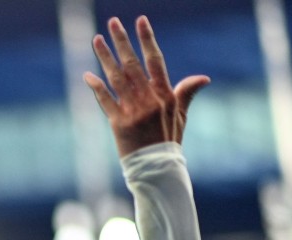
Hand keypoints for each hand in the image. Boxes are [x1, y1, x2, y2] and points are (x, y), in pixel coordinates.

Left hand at [84, 16, 209, 156]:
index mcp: (165, 94)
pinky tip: (88, 74)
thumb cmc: (168, 141)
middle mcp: (149, 99)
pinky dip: (96, 87)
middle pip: (133, 64)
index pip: (155, 60)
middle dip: (122, 41)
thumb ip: (186, 93)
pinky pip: (105, 101)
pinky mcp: (118, 123)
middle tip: (112, 22)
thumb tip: (203, 78)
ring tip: (97, 40)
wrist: (156, 168)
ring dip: (105, 58)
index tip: (140, 20)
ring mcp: (133, 111)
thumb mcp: (181, 116)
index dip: (147, 39)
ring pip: (117, 78)